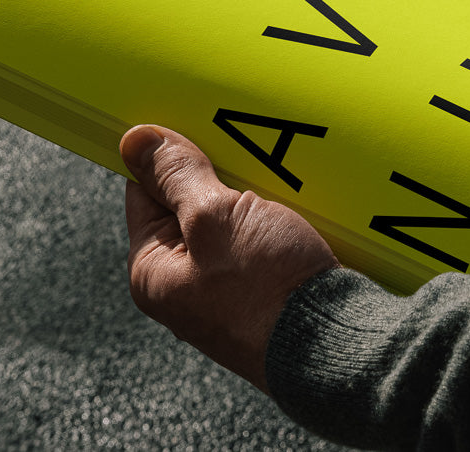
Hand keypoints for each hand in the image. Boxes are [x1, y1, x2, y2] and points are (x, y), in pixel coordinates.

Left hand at [121, 124, 338, 390]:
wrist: (334, 341)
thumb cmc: (268, 290)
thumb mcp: (215, 217)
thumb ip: (176, 176)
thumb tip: (136, 142)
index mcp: (154, 274)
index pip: (144, 194)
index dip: (168, 159)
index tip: (192, 128)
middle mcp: (184, 287)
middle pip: (189, 206)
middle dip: (218, 176)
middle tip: (244, 156)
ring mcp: (225, 292)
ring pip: (231, 221)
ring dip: (251, 196)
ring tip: (275, 183)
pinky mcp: (265, 292)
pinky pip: (260, 241)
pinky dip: (274, 219)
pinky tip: (294, 208)